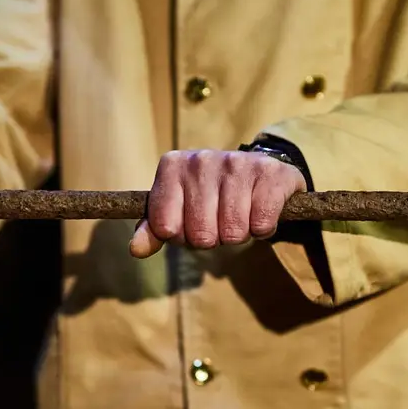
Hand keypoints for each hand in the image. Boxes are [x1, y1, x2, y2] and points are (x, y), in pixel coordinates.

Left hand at [129, 149, 306, 257]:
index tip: (190, 222)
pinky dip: (262, 229)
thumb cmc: (210, 195)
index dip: (181, 236)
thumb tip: (137, 250)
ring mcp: (237, 162)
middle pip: (201, 235)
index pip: (166, 227)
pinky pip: (261, 225)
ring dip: (239, 234)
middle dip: (213, 238)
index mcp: (172, 165)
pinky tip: (260, 211)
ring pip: (233, 232)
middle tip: (220, 220)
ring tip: (241, 215)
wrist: (258, 172)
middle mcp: (202, 159)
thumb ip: (153, 230)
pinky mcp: (270, 172)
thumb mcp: (177, 208)